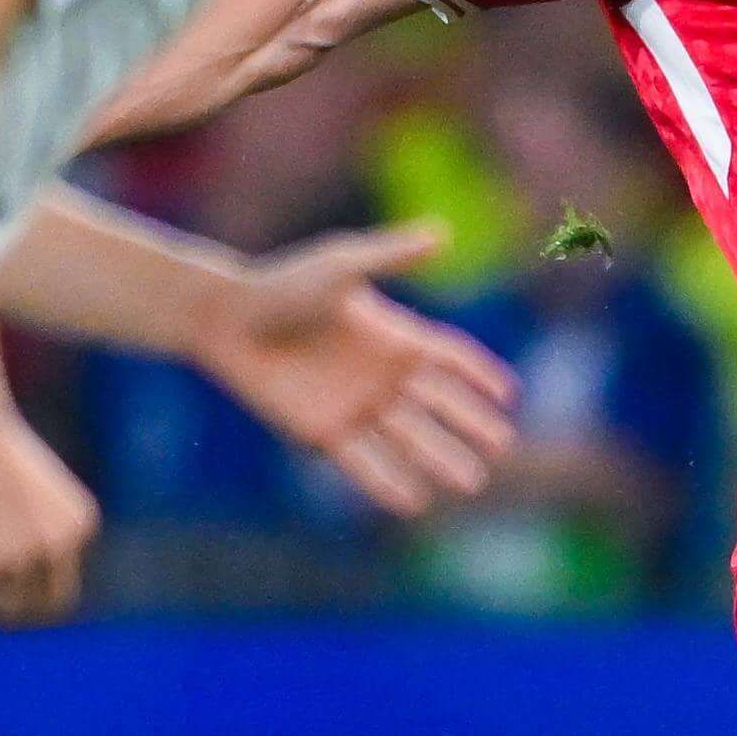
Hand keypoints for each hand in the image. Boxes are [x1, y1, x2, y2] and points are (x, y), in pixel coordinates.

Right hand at [0, 397, 98, 625]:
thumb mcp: (34, 493)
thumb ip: (37, 537)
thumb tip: (20, 585)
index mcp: (80, 527)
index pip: (61, 588)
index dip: (32, 586)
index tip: (7, 575)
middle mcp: (56, 548)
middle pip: (38, 608)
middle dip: (11, 602)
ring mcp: (19, 560)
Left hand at [201, 222, 522, 517]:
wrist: (227, 319)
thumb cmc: (282, 284)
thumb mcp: (341, 264)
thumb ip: (391, 254)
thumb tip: (444, 233)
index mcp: (395, 337)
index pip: (451, 359)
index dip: (480, 376)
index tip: (509, 396)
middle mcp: (383, 377)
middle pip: (439, 406)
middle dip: (471, 425)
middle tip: (503, 447)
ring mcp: (356, 407)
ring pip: (410, 439)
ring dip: (441, 460)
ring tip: (471, 483)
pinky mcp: (323, 433)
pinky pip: (363, 462)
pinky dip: (387, 482)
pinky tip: (413, 502)